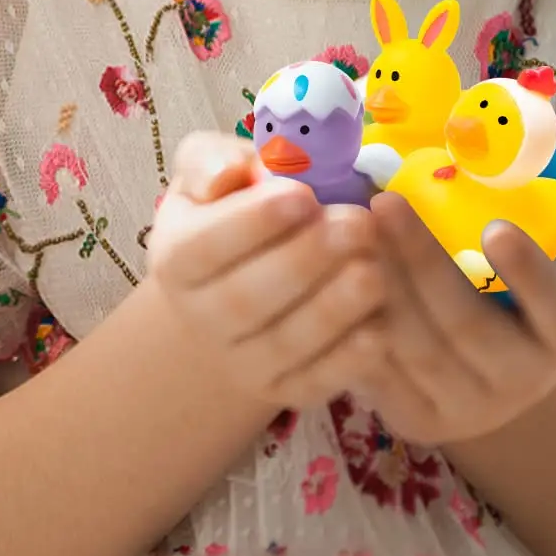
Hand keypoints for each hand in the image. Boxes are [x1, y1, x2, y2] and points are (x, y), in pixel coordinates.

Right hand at [146, 131, 385, 411]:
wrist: (224, 301)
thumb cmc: (225, 217)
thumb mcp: (206, 175)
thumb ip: (211, 161)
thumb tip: (228, 174)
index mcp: (175, 257)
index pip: (204, 245)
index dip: (252, 222)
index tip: (303, 194)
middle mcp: (199, 317)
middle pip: (246, 298)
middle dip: (307, 260)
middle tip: (358, 223)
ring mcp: (240, 363)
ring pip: (286, 343)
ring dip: (335, 307)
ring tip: (375, 267)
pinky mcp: (283, 393)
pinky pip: (316, 382)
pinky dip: (349, 358)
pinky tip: (380, 323)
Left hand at [350, 167, 555, 446]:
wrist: (484, 363)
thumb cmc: (516, 282)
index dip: (531, 274)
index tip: (496, 229)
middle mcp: (523, 379)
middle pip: (468, 325)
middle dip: (422, 262)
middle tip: (385, 202)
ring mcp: (469, 407)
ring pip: (416, 348)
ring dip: (379, 286)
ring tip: (350, 230)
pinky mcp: (417, 420)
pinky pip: (378, 374)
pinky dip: (352, 324)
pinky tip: (331, 276)